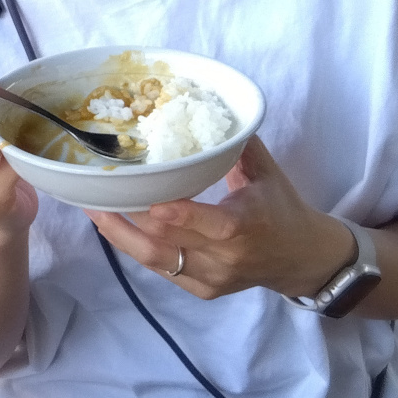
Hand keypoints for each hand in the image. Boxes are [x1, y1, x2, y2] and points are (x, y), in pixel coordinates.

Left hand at [85, 136, 354, 299]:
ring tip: (93, 209)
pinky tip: (113, 227)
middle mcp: (227, 257)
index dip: (174, 213)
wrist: (303, 260)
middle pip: (169, 239)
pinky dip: (135, 248)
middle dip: (129, 215)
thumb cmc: (283, 209)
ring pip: (157, 259)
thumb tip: (209, 106)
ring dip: (120, 234)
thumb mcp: (267, 173)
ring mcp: (212, 278)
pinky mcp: (202, 290)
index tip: (142, 194)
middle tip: (98, 189)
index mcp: (245, 226)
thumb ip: (238, 144)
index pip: (208, 224)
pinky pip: (161, 269)